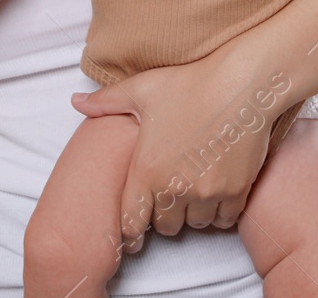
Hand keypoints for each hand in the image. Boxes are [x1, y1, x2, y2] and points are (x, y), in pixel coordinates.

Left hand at [69, 51, 274, 249]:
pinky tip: (217, 193)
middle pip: (165, 227)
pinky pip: (224, 220)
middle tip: (169, 199)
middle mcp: (175, 187)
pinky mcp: (236, 191)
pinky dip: (220, 212)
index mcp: (147, 169)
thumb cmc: (190, 83)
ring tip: (194, 193)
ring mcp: (207, 192)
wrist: (241, 83)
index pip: (131, 222)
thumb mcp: (141, 88)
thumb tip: (75, 102)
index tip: (135, 234)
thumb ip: (106, 101)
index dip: (131, 232)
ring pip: (196, 224)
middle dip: (165, 217)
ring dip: (193, 214)